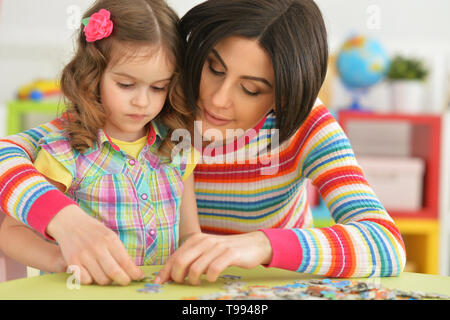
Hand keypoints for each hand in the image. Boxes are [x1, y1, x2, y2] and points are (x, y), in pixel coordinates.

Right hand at [46, 205, 144, 284]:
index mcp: (110, 239)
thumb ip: (119, 251)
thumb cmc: (94, 231)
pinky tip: (93, 274)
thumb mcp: (110, 235)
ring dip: (107, 280)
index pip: (125, 261)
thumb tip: (132, 269)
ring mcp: (84, 255)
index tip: (139, 276)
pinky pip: (85, 280)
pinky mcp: (73, 262)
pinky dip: (91, 280)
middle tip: (126, 281)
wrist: (70, 223)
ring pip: (101, 279)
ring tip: (108, 275)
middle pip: (114, 273)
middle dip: (124, 280)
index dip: (134, 272)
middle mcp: (97, 247)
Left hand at [154, 231, 272, 284]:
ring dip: (194, 280)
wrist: (253, 244)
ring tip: (198, 282)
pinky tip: (211, 279)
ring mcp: (217, 247)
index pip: (175, 256)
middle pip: (181, 262)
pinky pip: (213, 269)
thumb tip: (170, 274)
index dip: (165, 271)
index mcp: (195, 239)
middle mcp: (204, 241)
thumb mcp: (206, 251)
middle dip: (177, 277)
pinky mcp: (230, 254)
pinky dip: (209, 278)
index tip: (160, 283)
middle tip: (182, 283)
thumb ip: (190, 259)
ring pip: (195, 268)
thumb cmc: (226, 251)